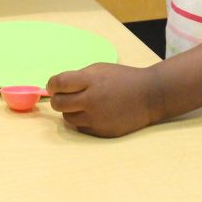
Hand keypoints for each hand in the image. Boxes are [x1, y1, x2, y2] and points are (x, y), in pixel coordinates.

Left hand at [46, 63, 161, 137]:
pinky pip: (81, 127)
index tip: (53, 86)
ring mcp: (97, 119)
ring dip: (71, 111)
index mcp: (91, 81)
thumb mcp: (100, 69)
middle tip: (65, 96)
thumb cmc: (123, 79)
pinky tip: (94, 113)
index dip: (52, 85)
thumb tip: (57, 86)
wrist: (150, 96)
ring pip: (68, 118)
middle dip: (58, 99)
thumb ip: (79, 77)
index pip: (59, 84)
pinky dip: (83, 120)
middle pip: (58, 104)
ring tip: (83, 104)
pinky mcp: (102, 132)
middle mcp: (92, 101)